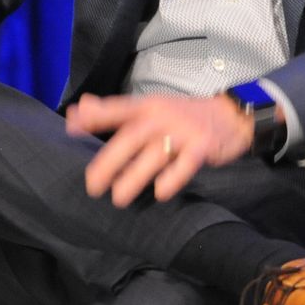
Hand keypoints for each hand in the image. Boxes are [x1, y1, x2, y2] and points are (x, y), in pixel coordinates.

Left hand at [65, 93, 253, 206]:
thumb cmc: (185, 115)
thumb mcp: (153, 107)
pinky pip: (186, 163)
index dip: (95, 116)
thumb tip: (80, 107)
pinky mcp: (204, 146)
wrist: (233, 115)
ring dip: (135, 177)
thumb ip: (117, 111)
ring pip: (156, 154)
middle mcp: (164, 116)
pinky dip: (173, 178)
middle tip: (93, 185)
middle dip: (110, 161)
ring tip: (119, 198)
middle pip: (133, 137)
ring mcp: (185, 131)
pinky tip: (160, 193)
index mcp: (149, 106)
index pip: (118, 109)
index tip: (72, 126)